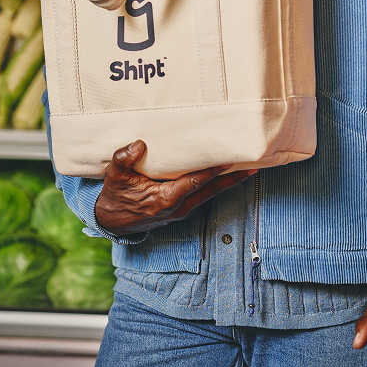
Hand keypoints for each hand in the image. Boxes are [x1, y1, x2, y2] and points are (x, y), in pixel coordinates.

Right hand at [94, 140, 255, 234]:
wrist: (112, 222)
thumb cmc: (115, 196)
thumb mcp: (114, 176)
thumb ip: (123, 159)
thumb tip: (138, 144)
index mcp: (164, 199)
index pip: (194, 183)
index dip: (212, 172)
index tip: (229, 161)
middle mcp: (178, 208)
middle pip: (211, 191)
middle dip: (233, 180)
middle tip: (254, 168)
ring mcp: (181, 211)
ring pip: (210, 195)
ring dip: (229, 183)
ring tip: (249, 170)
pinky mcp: (181, 211)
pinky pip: (204, 197)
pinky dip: (217, 187)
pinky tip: (228, 177)